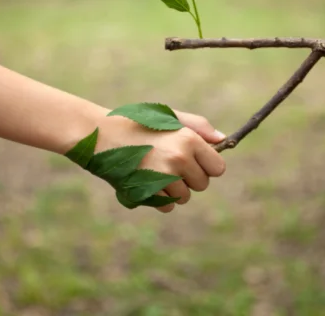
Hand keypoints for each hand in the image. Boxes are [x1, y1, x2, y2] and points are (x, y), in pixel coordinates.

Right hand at [94, 110, 226, 212]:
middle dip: (190, 178)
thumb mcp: (169, 117)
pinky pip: (167, 206)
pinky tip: (146, 181)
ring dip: (174, 189)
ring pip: (184, 197)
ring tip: (154, 170)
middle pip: (202, 185)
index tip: (194, 161)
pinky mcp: (148, 192)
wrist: (100, 134)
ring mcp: (163, 177)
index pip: (218, 168)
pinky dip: (159, 199)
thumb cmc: (138, 123)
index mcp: (188, 139)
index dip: (206, 166)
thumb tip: (223, 140)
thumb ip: (199, 127)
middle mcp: (179, 159)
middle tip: (168, 163)